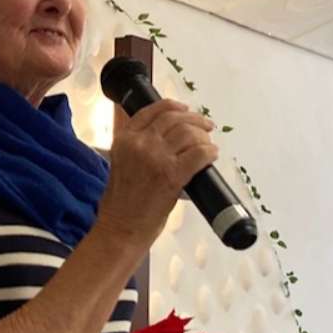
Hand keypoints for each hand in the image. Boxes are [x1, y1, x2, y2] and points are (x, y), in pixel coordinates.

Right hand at [96, 100, 217, 248]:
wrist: (121, 226)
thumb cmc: (121, 201)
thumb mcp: (120, 162)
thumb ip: (136, 145)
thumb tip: (164, 135)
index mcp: (125, 139)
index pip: (152, 111)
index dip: (173, 106)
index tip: (185, 110)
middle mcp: (139, 144)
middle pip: (174, 118)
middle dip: (195, 120)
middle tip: (206, 127)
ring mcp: (156, 158)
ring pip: (189, 133)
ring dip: (204, 137)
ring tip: (208, 145)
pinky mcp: (172, 174)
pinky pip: (199, 153)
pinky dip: (209, 152)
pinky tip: (211, 156)